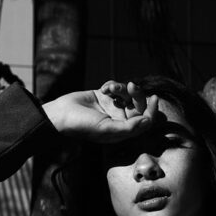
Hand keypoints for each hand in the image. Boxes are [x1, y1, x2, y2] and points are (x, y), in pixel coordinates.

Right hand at [42, 79, 157, 141]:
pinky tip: (103, 89)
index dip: (152, 110)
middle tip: (130, 86)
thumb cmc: (83, 126)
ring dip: (121, 87)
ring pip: (128, 93)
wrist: (61, 114)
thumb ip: (129, 128)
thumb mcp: (107, 130)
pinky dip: (112, 84)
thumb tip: (148, 121)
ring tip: (109, 88)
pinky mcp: (104, 96)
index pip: (144, 121)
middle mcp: (120, 119)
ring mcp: (112, 107)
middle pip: (138, 104)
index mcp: (123, 131)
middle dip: (136, 94)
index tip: (154, 98)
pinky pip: (116, 86)